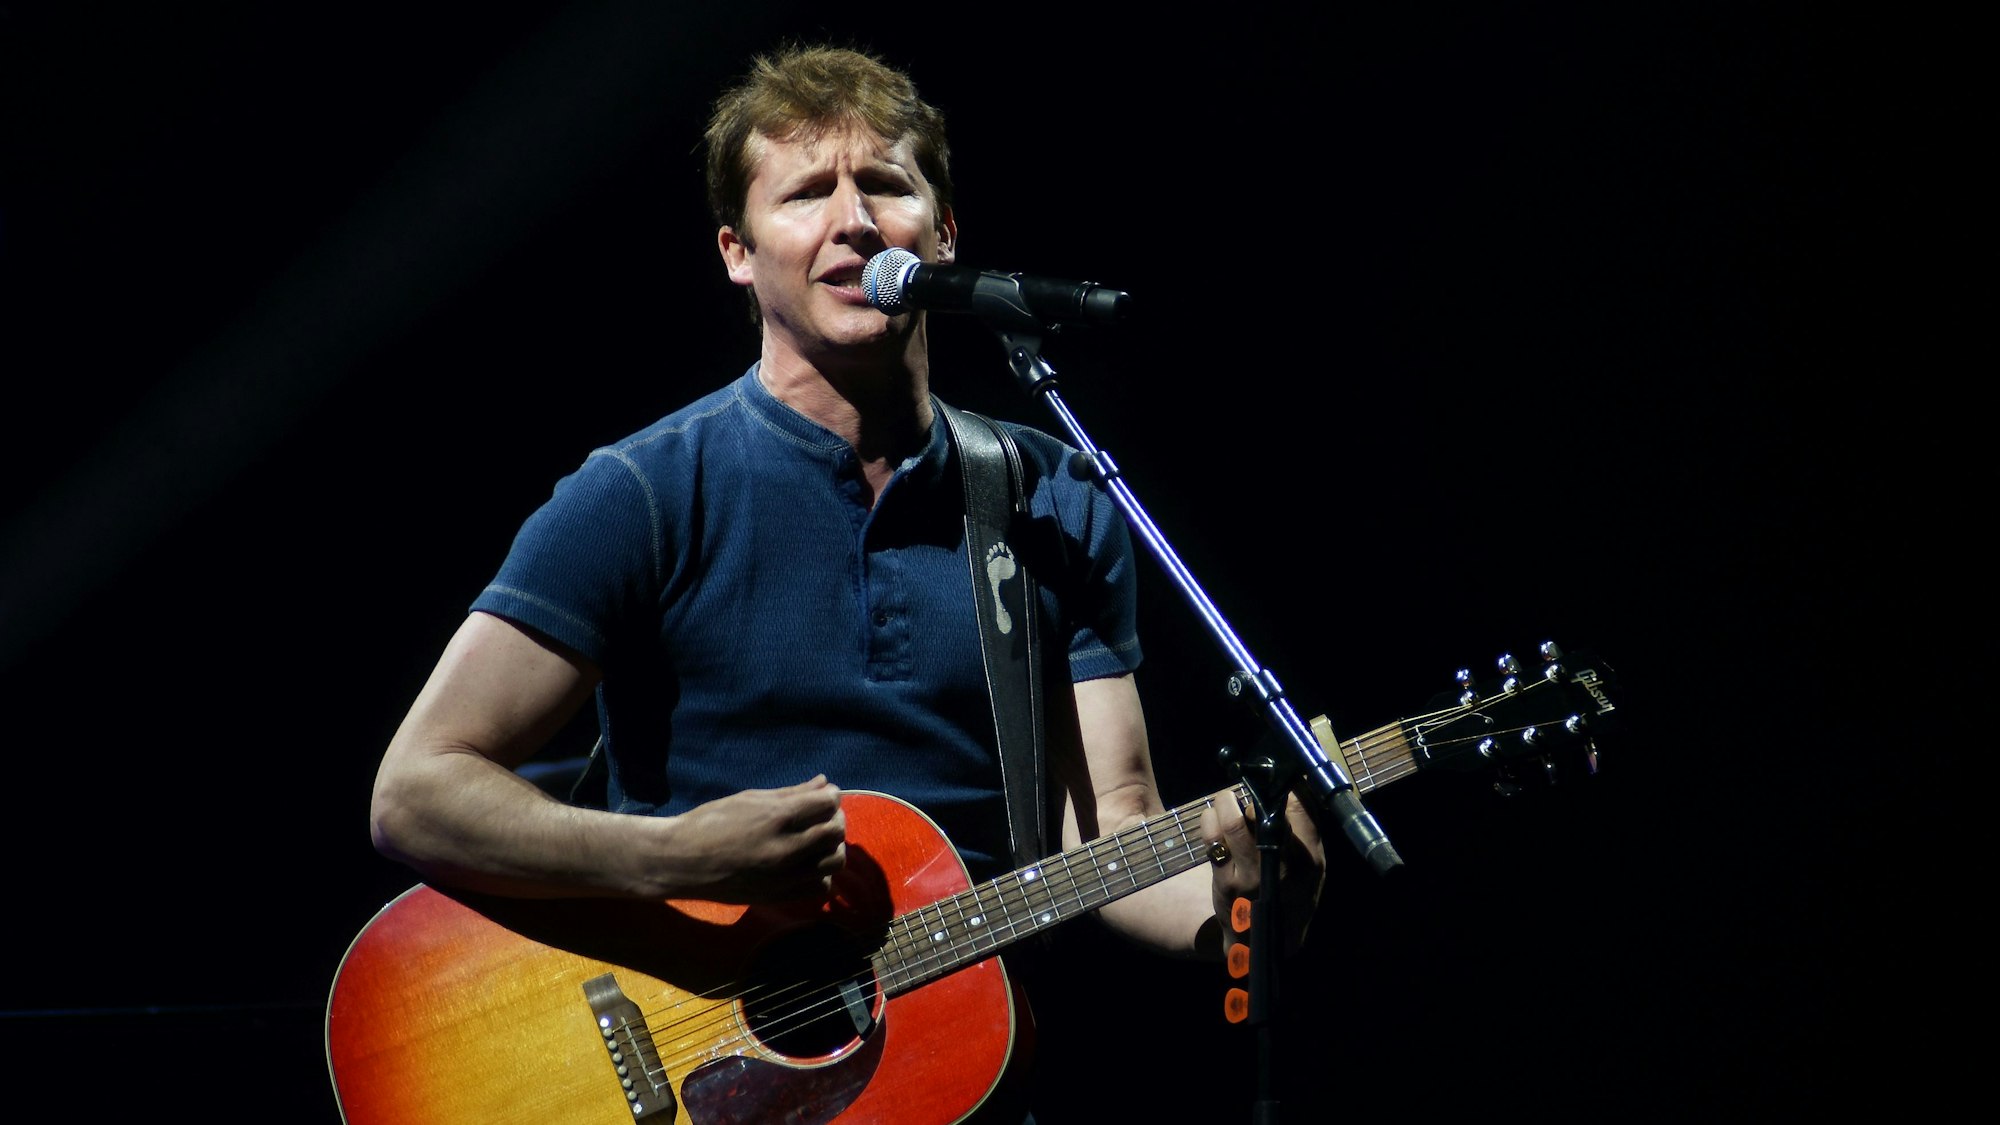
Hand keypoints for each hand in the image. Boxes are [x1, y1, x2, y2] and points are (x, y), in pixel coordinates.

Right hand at [657, 775, 847, 903]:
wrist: (682, 862)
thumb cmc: (711, 822)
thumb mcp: (750, 799)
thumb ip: (792, 793)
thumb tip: (824, 783)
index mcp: (777, 818)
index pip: (828, 803)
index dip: (831, 796)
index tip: (823, 796)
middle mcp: (786, 849)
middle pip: (836, 832)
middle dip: (834, 819)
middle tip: (821, 816)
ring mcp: (785, 877)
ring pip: (835, 862)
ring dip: (832, 847)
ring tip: (817, 841)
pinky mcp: (780, 897)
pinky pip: (820, 887)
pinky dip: (820, 874)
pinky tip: (807, 865)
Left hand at [1199, 788, 1326, 956]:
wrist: (1261, 942)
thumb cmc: (1287, 893)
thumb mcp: (1309, 868)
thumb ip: (1306, 830)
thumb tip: (1296, 784)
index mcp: (1311, 859)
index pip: (1301, 807)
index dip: (1284, 786)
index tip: (1273, 776)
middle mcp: (1285, 867)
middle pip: (1266, 812)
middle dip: (1253, 794)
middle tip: (1247, 791)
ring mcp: (1254, 875)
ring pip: (1235, 821)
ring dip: (1226, 801)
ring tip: (1224, 799)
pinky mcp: (1226, 881)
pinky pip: (1213, 837)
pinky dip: (1209, 818)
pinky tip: (1212, 817)